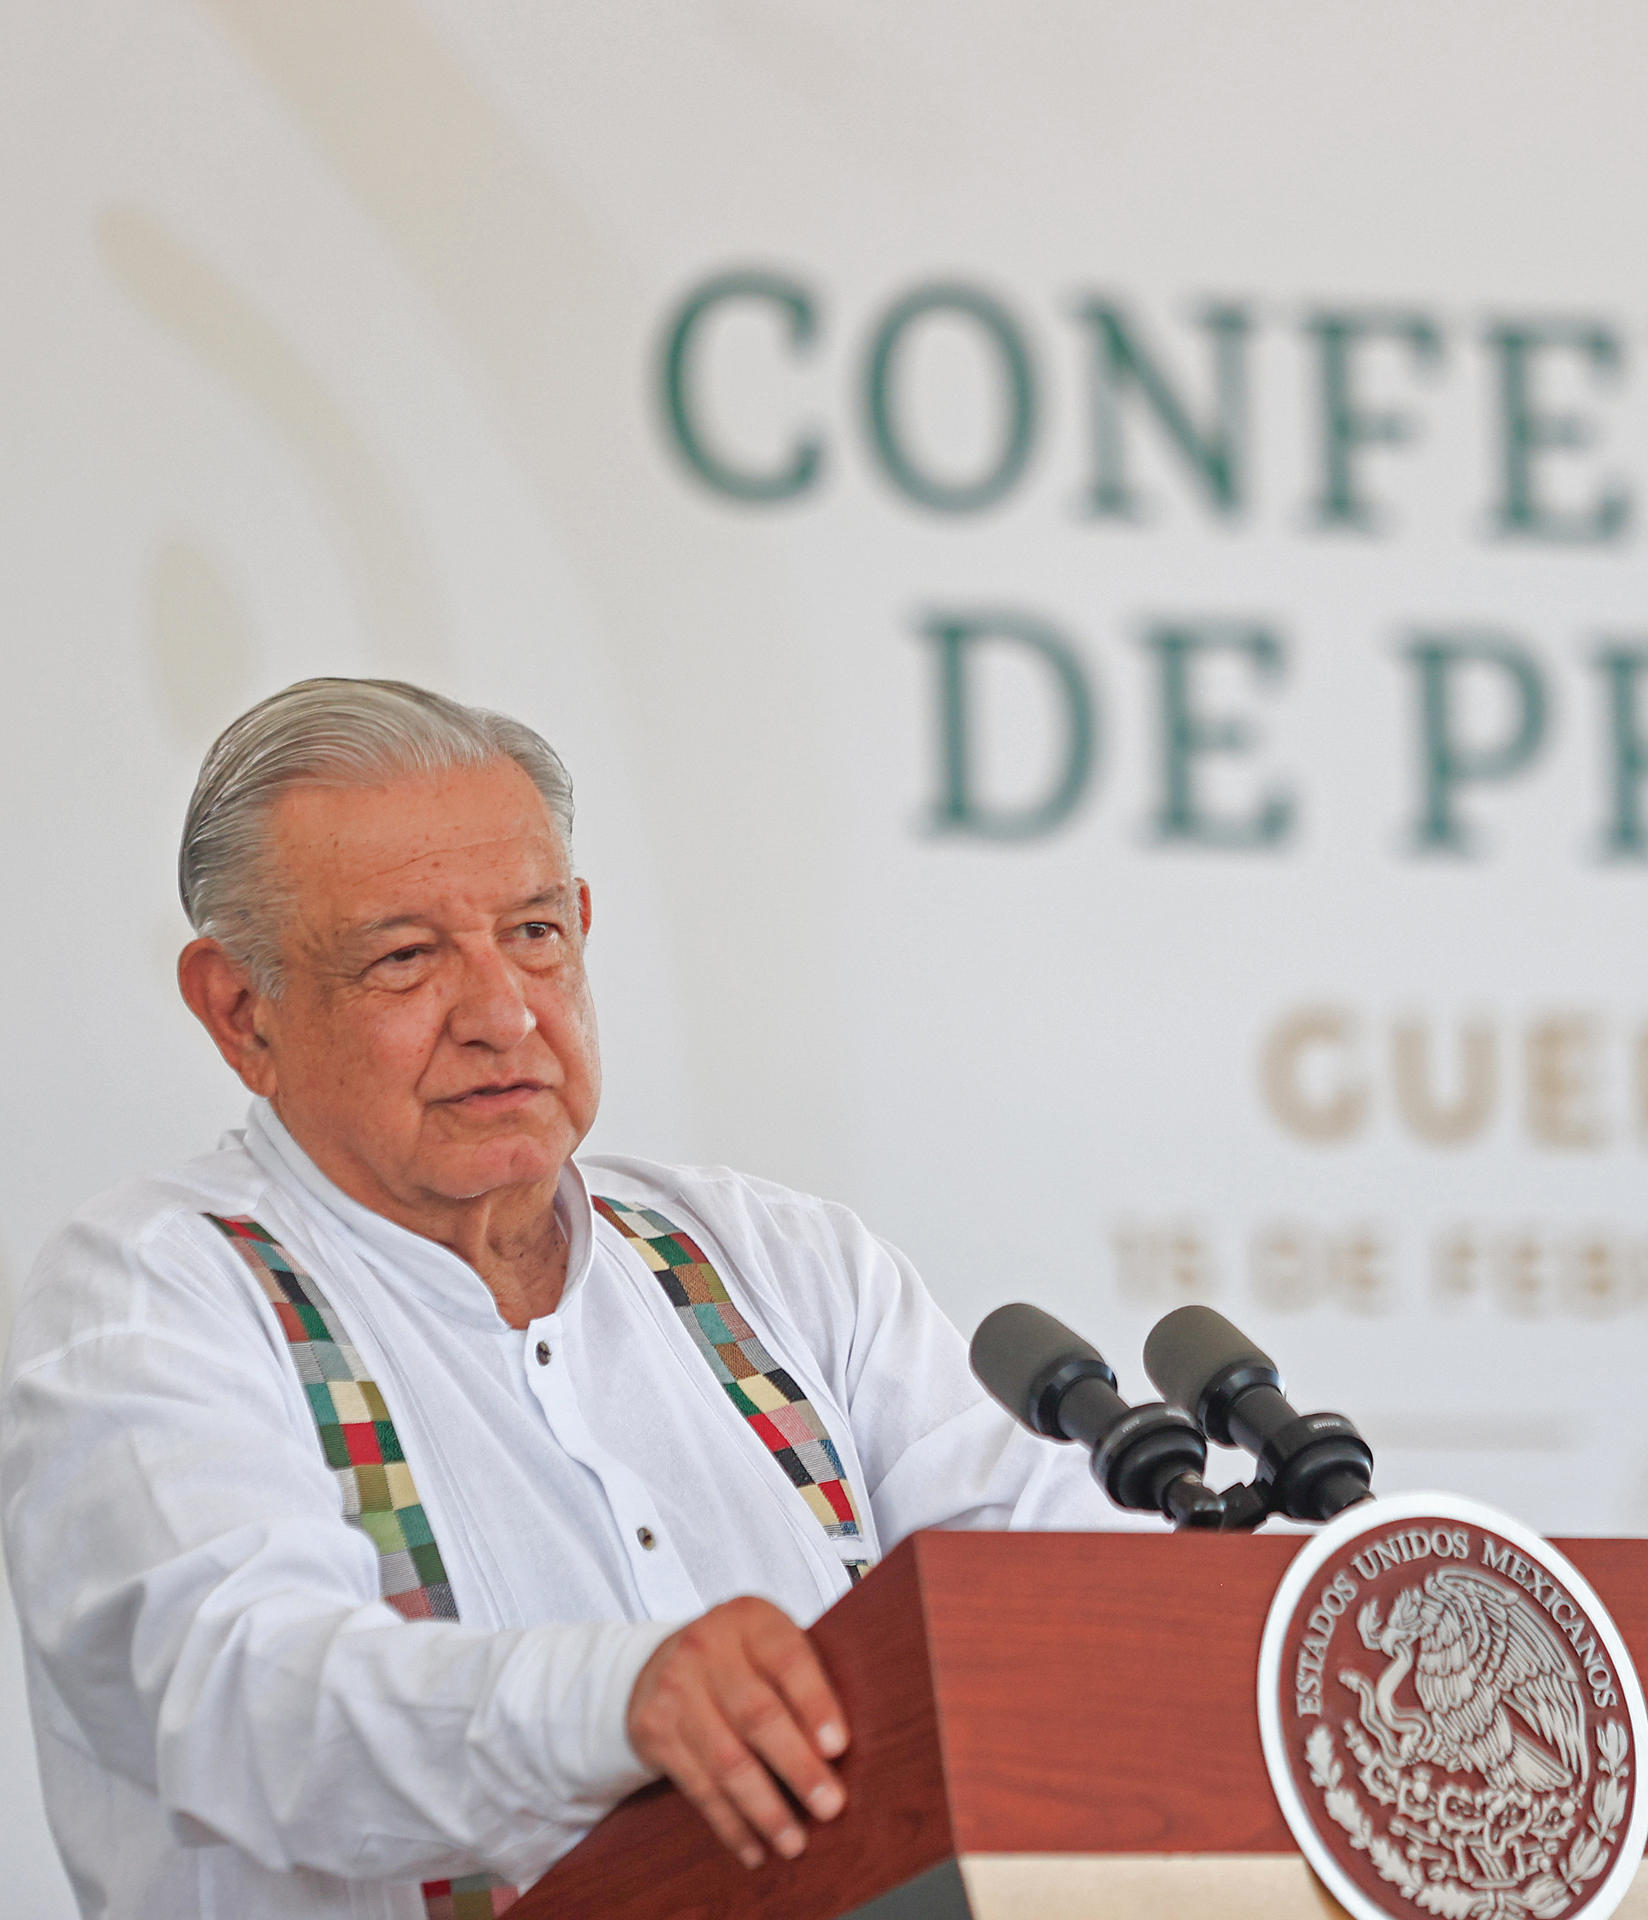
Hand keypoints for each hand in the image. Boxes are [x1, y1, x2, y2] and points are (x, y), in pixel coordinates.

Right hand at [625, 1595, 849, 1869]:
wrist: (659, 1662)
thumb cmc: (739, 1659)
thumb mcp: (767, 1644)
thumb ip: (802, 1679)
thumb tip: (846, 1751)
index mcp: (748, 1620)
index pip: (786, 1659)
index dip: (814, 1703)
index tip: (839, 1747)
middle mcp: (706, 1648)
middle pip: (756, 1714)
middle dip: (797, 1766)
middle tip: (831, 1806)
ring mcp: (675, 1689)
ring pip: (725, 1759)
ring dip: (765, 1809)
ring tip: (795, 1843)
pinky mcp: (655, 1730)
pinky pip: (698, 1786)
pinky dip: (730, 1824)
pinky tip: (754, 1849)